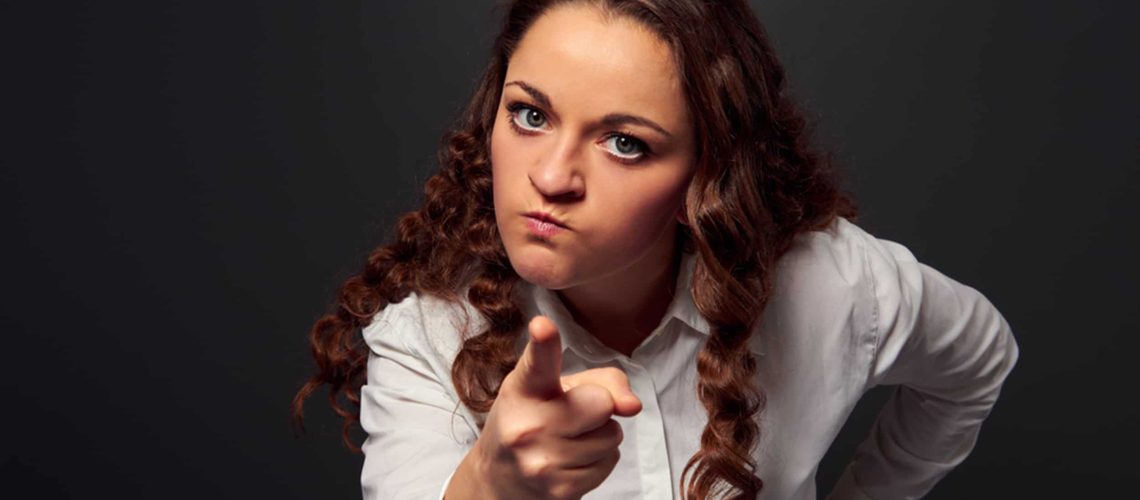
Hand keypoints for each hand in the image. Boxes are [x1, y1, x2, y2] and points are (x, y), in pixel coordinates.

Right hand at [473, 316, 642, 499]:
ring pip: (611, 435)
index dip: (544, 342)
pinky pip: (610, 462)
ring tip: (570, 439)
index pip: (538, 362)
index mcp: (523, 389)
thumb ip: (600, 380)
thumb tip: (632, 405)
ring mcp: (541, 462)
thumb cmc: (536, 420)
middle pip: (601, 403)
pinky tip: (572, 460)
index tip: (543, 326)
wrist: (501, 479)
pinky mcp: (559, 490)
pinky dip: (599, 460)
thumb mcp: (555, 388)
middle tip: (574, 414)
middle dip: (599, 406)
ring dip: (601, 435)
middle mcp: (526, 424)